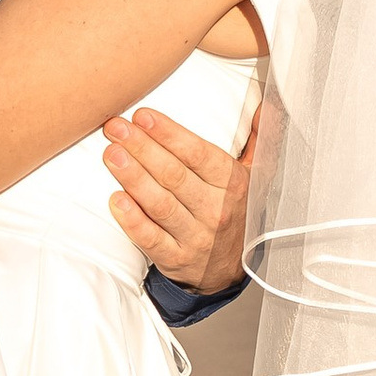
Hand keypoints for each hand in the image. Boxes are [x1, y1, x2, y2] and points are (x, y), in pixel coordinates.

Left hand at [102, 106, 249, 296]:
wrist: (229, 269)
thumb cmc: (233, 212)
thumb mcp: (255, 177)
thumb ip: (258, 140)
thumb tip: (264, 107)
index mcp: (233, 185)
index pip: (198, 154)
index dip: (169, 133)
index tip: (142, 116)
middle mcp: (216, 210)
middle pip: (174, 175)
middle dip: (142, 148)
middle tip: (115, 128)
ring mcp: (196, 237)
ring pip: (160, 203)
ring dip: (133, 177)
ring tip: (111, 154)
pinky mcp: (175, 258)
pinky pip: (151, 238)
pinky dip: (132, 220)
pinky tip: (116, 200)